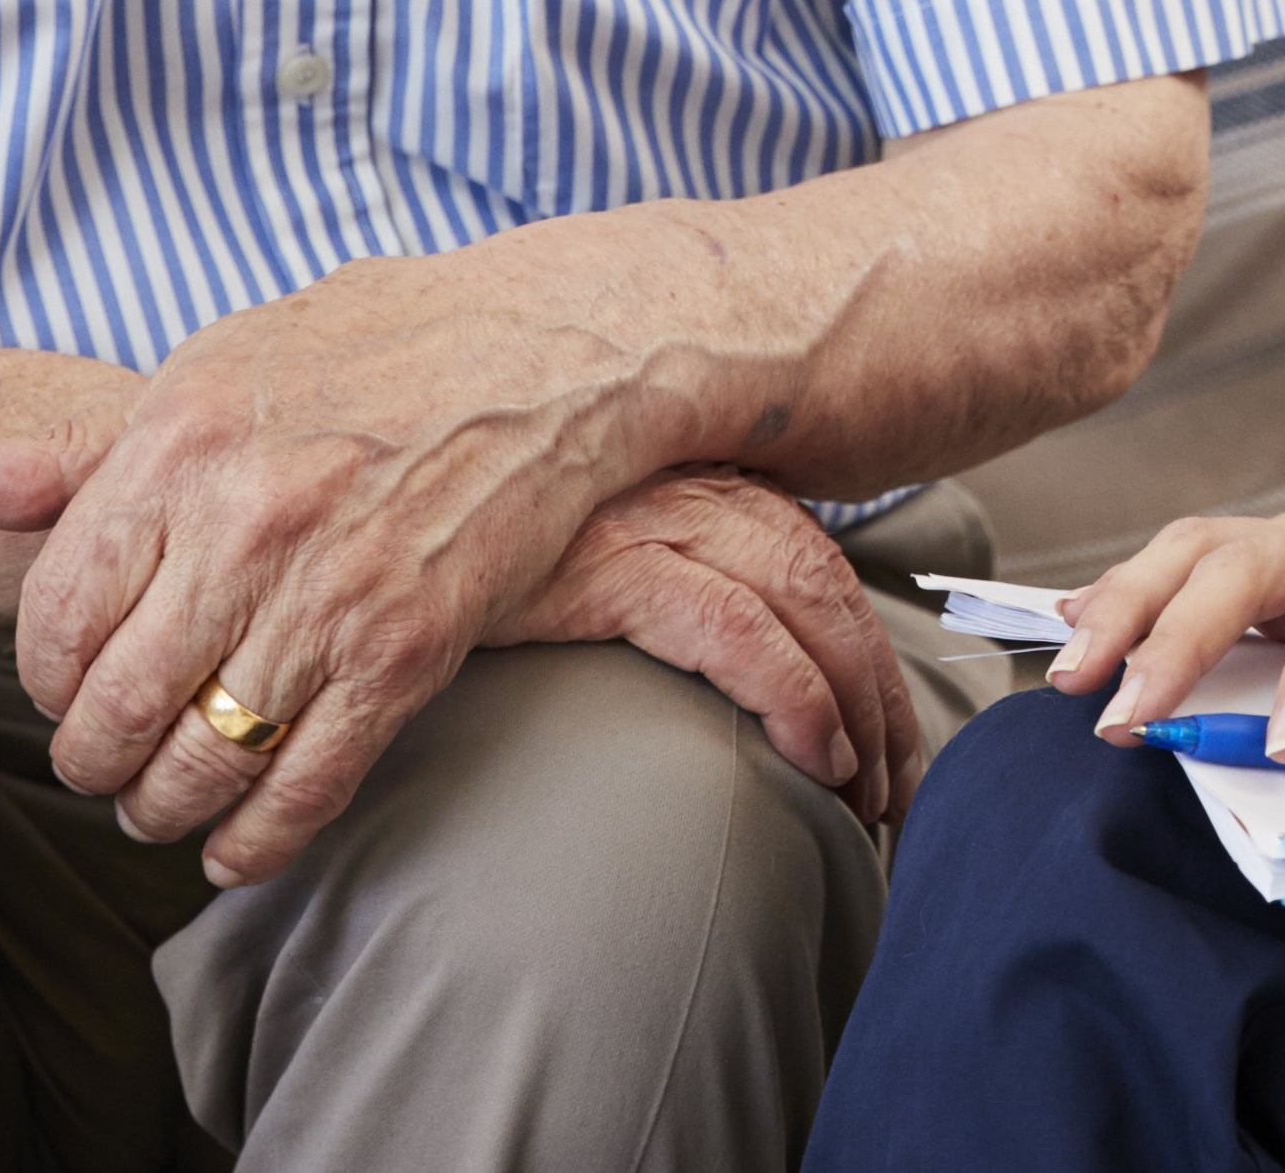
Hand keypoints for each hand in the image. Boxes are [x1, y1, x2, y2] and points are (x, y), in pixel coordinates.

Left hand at [0, 249, 660, 886]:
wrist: (557, 345)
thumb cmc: (383, 343)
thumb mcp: (220, 366)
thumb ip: (82, 450)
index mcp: (178, 450)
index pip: (52, 625)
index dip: (50, 679)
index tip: (78, 683)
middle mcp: (242, 528)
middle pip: (109, 717)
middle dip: (95, 761)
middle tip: (113, 757)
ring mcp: (329, 597)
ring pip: (196, 769)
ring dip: (166, 808)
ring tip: (171, 796)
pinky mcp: (408, 650)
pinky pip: (301, 789)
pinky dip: (254, 842)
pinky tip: (238, 841)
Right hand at [486, 466, 918, 823]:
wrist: (384, 540)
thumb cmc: (487, 564)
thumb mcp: (593, 565)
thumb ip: (670, 593)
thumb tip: (740, 684)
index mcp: (704, 489)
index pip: (821, 573)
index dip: (869, 661)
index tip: (896, 749)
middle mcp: (694, 490)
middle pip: (828, 589)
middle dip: (880, 694)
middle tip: (900, 794)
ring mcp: (653, 517)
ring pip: (803, 603)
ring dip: (855, 704)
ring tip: (867, 795)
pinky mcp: (608, 562)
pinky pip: (734, 629)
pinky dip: (792, 690)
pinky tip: (820, 753)